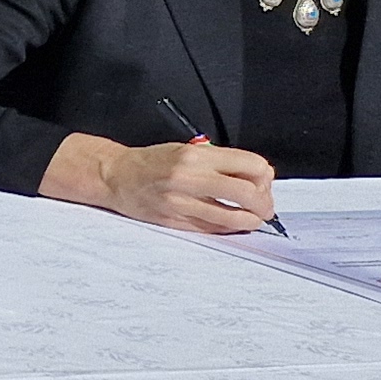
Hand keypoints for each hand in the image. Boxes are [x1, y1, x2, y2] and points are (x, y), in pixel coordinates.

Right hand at [67, 136, 279, 234]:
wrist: (115, 176)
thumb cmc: (152, 162)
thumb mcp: (187, 150)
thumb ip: (220, 161)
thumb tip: (256, 177)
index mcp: (195, 156)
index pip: (251, 165)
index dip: (265, 176)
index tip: (263, 182)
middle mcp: (189, 178)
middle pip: (247, 193)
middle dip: (264, 204)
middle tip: (265, 207)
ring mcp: (181, 203)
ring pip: (234, 218)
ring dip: (251, 221)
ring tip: (252, 219)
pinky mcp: (175, 221)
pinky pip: (213, 229)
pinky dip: (229, 227)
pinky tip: (229, 222)